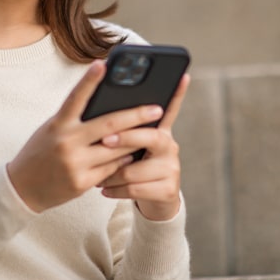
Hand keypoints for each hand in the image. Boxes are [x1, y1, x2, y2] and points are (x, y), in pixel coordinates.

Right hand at [7, 60, 164, 212]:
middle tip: (157, 108)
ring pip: (116, 150)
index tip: (103, 63)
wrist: (22, 188)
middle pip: (108, 125)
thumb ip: (76, 120)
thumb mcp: (53, 129)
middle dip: (136, 116)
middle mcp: (66, 142)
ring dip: (135, 141)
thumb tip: (109, 108)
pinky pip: (111, 169)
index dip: (89, 80)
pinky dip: (123, 161)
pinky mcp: (81, 183)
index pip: (76, 97)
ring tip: (152, 130)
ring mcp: (75, 164)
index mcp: (57, 124)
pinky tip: (132, 155)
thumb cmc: (41, 151)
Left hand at [97, 74, 189, 220]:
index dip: (178, 93)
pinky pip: (135, 188)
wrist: (152, 203)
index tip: (184, 76)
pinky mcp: (169, 190)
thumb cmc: (133, 167)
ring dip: (111, 174)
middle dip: (125, 138)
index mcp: (160, 130)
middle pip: (150, 137)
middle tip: (104, 140)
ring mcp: (172, 168)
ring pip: (135, 168)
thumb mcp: (130, 147)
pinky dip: (115, 190)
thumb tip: (99, 116)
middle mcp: (170, 146)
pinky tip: (103, 189)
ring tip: (96, 176)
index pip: (170, 108)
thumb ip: (122, 131)